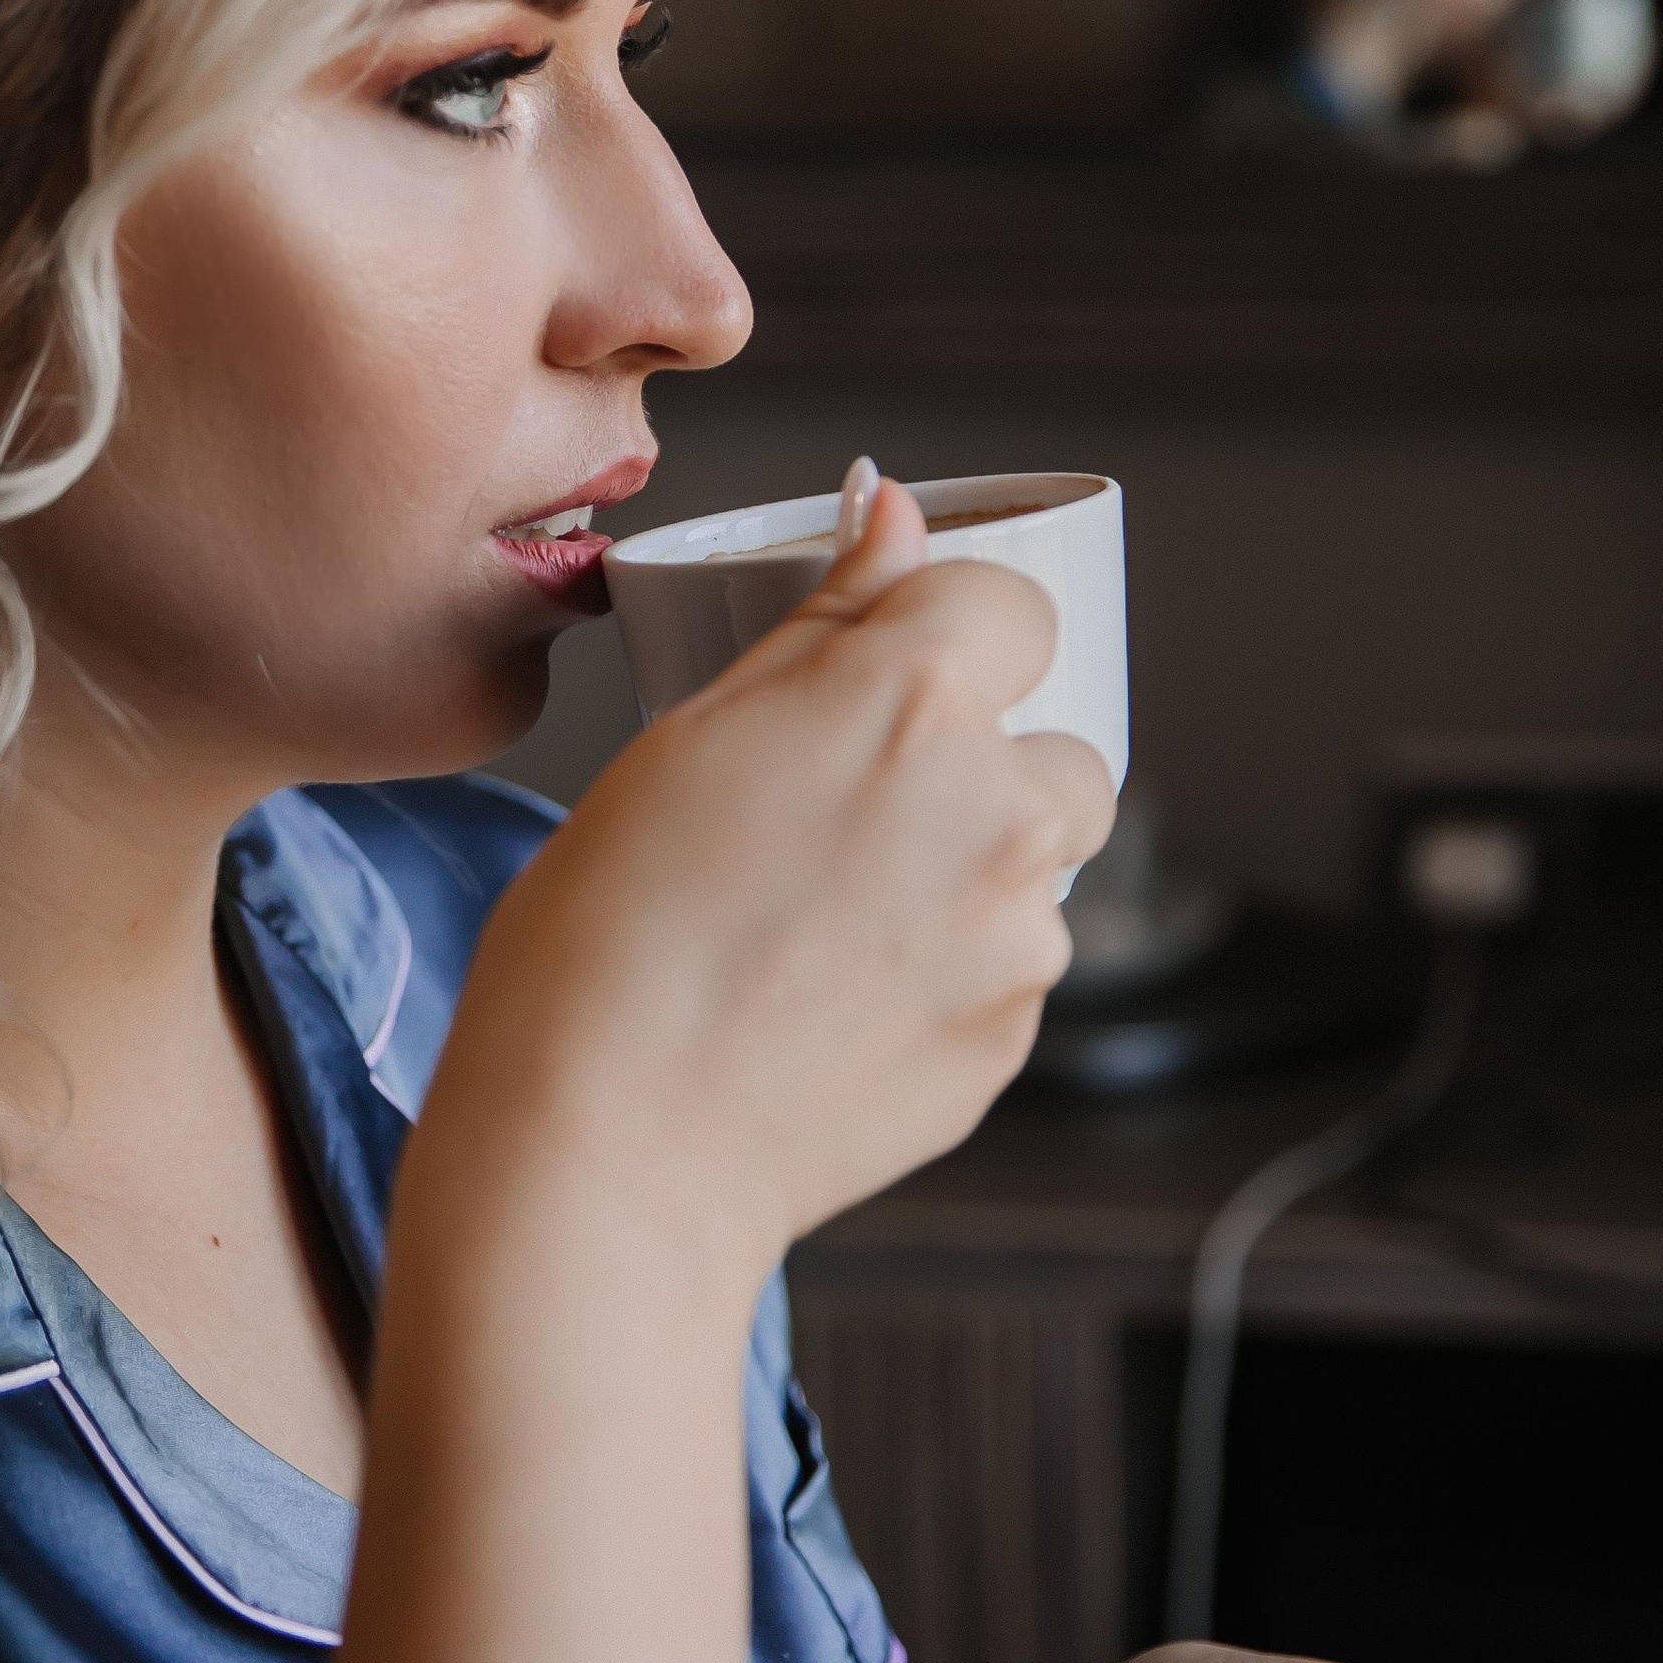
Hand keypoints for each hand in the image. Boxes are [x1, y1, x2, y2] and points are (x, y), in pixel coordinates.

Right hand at [428, 474, 1114, 1295]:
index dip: (956, 632)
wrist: (607, 1150)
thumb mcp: (689, 737)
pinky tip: (830, 1002)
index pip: (1014, 608)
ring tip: (823, 927)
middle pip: (1060, 749)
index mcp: (911, 703)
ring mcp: (1016, 939)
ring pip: (1037, 872)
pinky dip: (945, 974)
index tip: (900, 671)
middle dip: (984, 768)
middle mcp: (996, 811)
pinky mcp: (1009, 1043)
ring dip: (967, 877)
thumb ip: (823, 622)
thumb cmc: (602, 941)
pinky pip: (1006, 973)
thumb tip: (894, 512)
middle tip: (848, 819)